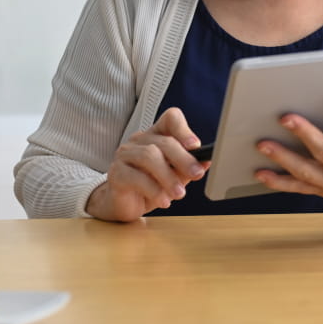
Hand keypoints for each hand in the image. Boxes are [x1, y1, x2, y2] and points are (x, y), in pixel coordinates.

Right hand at [86, 107, 208, 221]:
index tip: (196, 145)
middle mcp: (140, 140)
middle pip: (164, 141)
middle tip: (196, 174)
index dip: (184, 129)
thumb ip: (189, 166)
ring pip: (149, 156)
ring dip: (168, 176)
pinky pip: (135, 177)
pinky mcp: (116, 173)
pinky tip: (163, 200)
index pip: (170, 118)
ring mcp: (125, 154)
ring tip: (179, 193)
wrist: (125, 204)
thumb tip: (206, 162)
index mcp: (158, 135)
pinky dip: (153, 190)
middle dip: (183, 159)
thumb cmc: (152, 185)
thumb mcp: (176, 175)